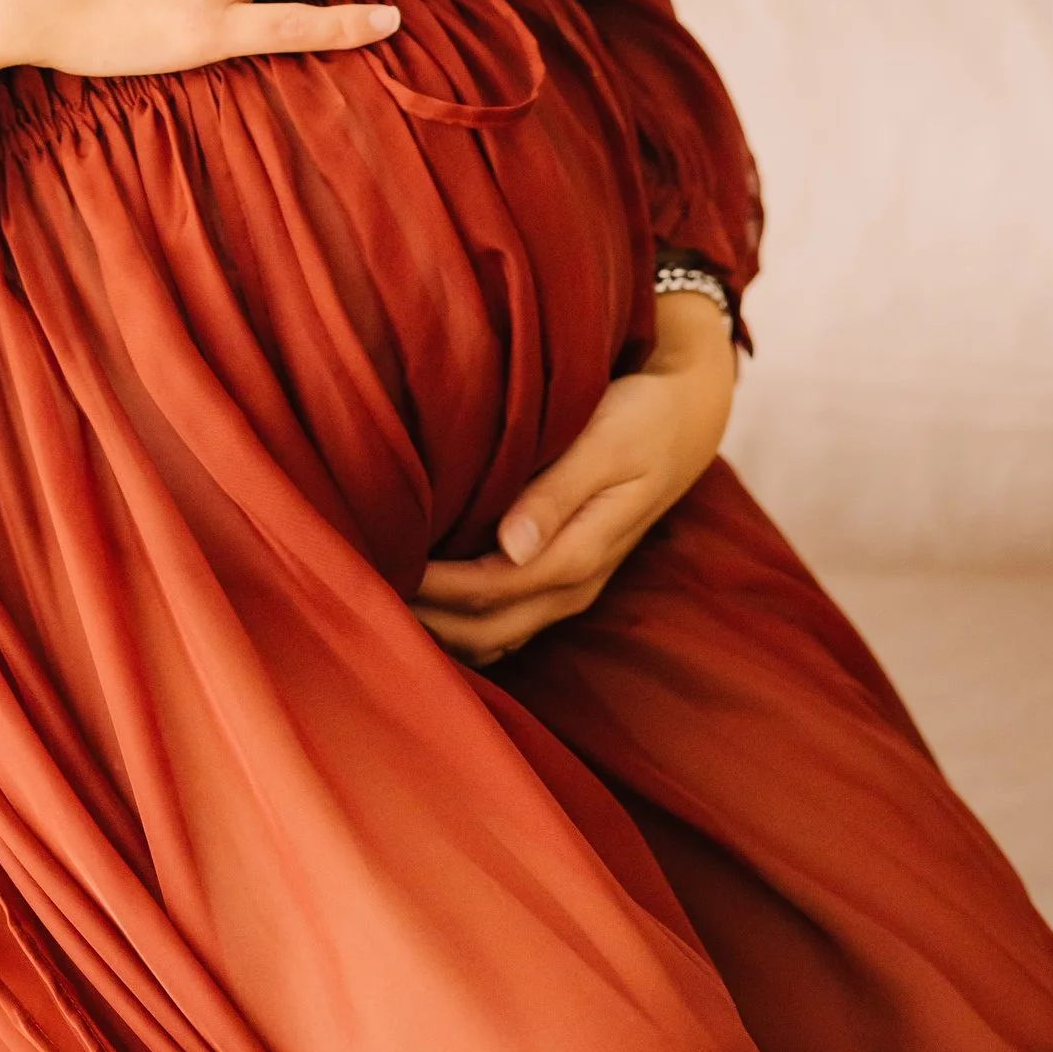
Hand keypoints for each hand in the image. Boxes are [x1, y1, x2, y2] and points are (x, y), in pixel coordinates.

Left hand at [413, 292, 736, 664]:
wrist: (688, 415)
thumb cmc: (643, 417)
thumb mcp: (608, 442)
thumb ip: (558, 493)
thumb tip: (511, 546)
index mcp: (582, 553)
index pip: (489, 587)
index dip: (432, 586)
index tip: (377, 565)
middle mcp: (574, 584)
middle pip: (487, 630)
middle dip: (427, 620)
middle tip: (364, 593)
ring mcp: (570, 586)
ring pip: (495, 636)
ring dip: (443, 630)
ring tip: (384, 603)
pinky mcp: (563, 574)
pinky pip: (506, 620)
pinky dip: (465, 622)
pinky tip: (429, 601)